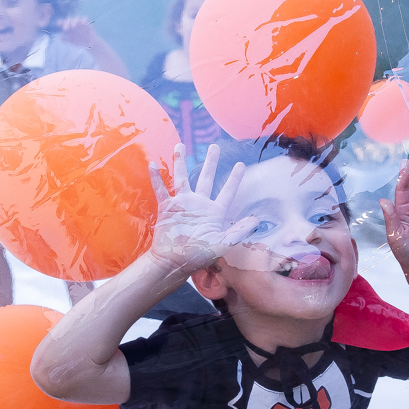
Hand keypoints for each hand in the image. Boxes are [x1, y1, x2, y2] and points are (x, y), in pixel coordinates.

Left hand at [58, 16, 98, 47]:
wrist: (89, 44)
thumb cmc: (79, 41)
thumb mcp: (71, 41)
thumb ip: (66, 39)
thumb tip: (59, 38)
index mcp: (69, 27)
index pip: (64, 22)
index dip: (61, 22)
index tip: (58, 24)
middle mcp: (74, 24)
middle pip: (70, 20)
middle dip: (67, 22)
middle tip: (66, 28)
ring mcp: (80, 23)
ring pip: (77, 18)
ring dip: (75, 21)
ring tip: (73, 26)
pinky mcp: (87, 24)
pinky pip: (85, 19)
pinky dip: (84, 20)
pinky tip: (83, 23)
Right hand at [148, 143, 257, 273]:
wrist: (173, 262)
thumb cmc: (198, 256)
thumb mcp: (222, 244)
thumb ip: (238, 231)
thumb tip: (256, 220)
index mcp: (214, 212)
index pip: (227, 192)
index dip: (234, 179)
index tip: (241, 164)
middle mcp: (199, 204)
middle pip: (206, 178)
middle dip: (210, 162)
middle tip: (214, 146)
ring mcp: (182, 204)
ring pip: (181, 178)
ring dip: (180, 162)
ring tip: (180, 145)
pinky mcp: (167, 208)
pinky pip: (161, 189)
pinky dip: (157, 177)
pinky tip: (153, 164)